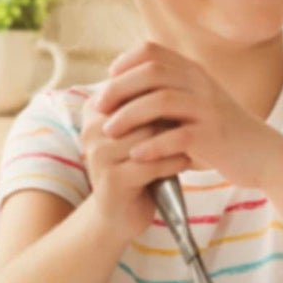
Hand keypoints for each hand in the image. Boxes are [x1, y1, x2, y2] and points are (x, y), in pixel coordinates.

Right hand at [80, 96, 190, 244]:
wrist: (120, 213)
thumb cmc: (135, 165)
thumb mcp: (138, 130)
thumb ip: (147, 102)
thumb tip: (176, 69)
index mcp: (94, 109)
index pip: (134, 88)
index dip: (163, 95)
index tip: (185, 104)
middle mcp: (91, 129)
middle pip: (143, 111)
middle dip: (171, 118)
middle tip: (191, 124)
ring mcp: (99, 155)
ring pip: (148, 136)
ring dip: (174, 140)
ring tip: (187, 144)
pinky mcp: (111, 179)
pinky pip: (151, 163)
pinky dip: (173, 162)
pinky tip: (183, 162)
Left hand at [95, 41, 277, 188]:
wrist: (262, 155)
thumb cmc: (220, 132)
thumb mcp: (195, 103)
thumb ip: (167, 92)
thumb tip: (122, 90)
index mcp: (193, 72)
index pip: (152, 51)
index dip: (125, 62)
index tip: (108, 79)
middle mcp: (200, 84)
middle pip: (151, 72)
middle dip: (118, 88)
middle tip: (97, 107)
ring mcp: (207, 109)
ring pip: (161, 101)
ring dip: (129, 115)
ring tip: (108, 131)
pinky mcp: (213, 136)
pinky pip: (178, 136)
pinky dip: (152, 145)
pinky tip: (135, 155)